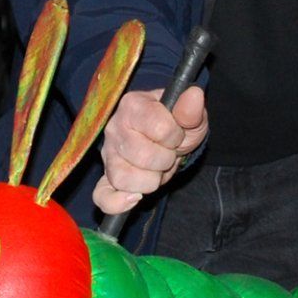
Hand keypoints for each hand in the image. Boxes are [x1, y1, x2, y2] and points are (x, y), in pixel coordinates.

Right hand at [93, 85, 207, 216]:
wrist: (165, 139)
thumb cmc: (175, 125)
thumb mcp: (189, 116)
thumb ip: (191, 109)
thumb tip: (194, 95)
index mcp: (132, 106)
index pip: (159, 127)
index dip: (175, 135)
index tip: (176, 133)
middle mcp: (113, 128)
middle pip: (142, 155)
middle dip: (165, 159)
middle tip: (166, 152)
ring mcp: (107, 154)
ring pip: (124, 177)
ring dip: (150, 180)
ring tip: (155, 168)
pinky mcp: (106, 177)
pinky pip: (102, 196)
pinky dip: (117, 202)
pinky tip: (134, 198)